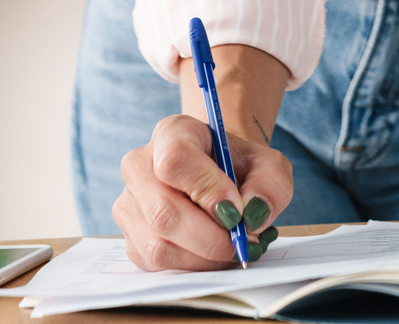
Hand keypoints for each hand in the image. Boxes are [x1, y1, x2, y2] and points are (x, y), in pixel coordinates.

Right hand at [113, 42, 294, 270]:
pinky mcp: (130, 237)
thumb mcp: (268, 164)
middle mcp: (139, 166)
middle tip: (244, 241)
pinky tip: (213, 253)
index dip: (207, 190)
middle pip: (163, 212)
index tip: (237, 209)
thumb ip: (270, 184)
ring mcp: (128, 204)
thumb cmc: (240, 166)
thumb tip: (252, 214)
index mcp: (172, 133)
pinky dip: (192, 266)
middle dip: (211, 237)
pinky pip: (157, 263)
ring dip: (204, 256)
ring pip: (158, 245)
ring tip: (233, 246)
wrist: (220, 174)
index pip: (175, 161)